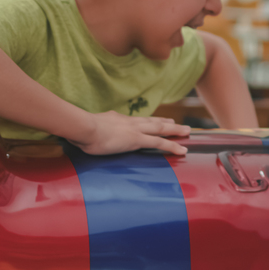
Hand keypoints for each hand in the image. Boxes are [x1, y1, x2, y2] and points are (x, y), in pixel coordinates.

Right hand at [69, 111, 191, 155]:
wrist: (84, 127)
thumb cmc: (81, 130)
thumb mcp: (88, 129)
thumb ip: (91, 132)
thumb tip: (83, 136)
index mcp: (118, 119)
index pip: (138, 120)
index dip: (148, 121)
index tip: (156, 120)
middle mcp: (130, 122)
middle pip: (153, 122)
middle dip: (166, 123)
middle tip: (178, 124)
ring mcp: (135, 130)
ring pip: (161, 129)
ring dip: (176, 130)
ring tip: (187, 131)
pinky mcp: (137, 140)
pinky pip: (160, 143)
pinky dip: (173, 146)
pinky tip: (183, 150)